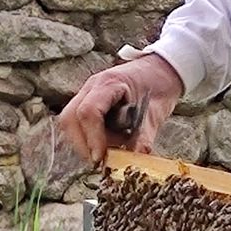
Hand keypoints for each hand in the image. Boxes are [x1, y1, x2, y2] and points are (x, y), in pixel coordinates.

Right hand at [58, 54, 184, 164]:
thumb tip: (136, 160)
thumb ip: (144, 137)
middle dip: (83, 145)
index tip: (101, 158)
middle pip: (70, 118)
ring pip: (70, 122)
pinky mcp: (87, 103)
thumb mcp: (155, 114)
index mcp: (109, 83)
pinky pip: (77, 124)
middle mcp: (92, 87)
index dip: (92, 138)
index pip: (88, 112)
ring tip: (106, 152)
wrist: (160, 70)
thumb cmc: (158, 88)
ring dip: (84, 143)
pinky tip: (105, 145)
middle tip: (101, 161)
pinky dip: (87, 139)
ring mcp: (86, 94)